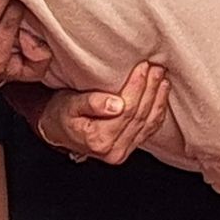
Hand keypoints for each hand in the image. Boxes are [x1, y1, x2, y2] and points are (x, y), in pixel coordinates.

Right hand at [36, 62, 170, 165]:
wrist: (57, 130)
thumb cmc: (61, 114)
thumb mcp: (70, 104)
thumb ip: (91, 103)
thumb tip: (116, 105)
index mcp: (98, 140)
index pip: (127, 111)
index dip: (137, 87)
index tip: (143, 67)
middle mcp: (113, 151)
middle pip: (139, 116)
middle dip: (151, 89)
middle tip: (157, 68)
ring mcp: (122, 152)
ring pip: (148, 123)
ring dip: (158, 99)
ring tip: (162, 78)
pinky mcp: (128, 148)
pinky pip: (149, 130)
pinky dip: (158, 112)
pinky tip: (161, 96)